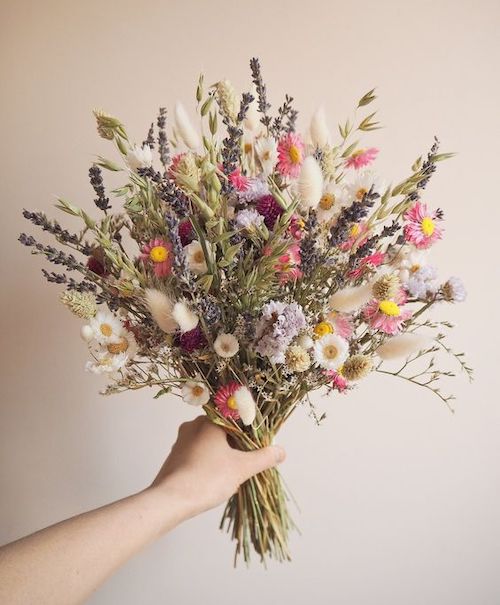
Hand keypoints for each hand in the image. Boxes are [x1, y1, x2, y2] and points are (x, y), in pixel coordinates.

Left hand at [149, 416, 285, 516]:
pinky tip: (214, 479)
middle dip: (236, 446)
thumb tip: (281, 451)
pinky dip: (208, 463)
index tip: (258, 447)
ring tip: (231, 474)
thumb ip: (263, 458)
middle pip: (223, 430)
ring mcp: (181, 441)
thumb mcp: (241, 468)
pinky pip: (197, 454)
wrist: (170, 500)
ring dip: (222, 455)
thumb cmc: (207, 478)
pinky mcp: (174, 457)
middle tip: (247, 463)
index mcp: (209, 421)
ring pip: (209, 443)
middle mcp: (193, 425)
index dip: (250, 433)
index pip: (236, 419)